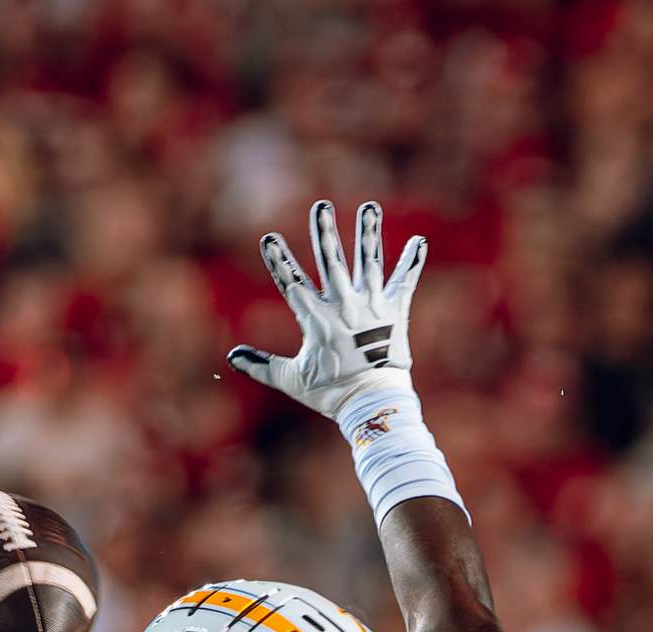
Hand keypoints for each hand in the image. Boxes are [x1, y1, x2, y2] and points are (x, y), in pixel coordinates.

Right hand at [227, 198, 425, 419]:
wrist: (373, 403)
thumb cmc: (331, 393)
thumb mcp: (292, 380)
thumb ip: (262, 366)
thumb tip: (232, 359)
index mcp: (317, 320)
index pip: (292, 284)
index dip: (279, 261)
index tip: (269, 239)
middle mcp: (344, 305)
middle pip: (332, 261)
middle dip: (325, 232)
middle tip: (321, 206)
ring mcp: (371, 306)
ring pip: (368, 262)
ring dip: (368, 234)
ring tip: (369, 207)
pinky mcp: (395, 312)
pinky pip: (404, 283)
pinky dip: (412, 262)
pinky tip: (419, 241)